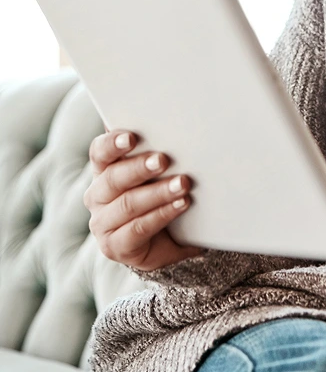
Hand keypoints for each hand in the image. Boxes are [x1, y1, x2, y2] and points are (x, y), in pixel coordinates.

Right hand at [84, 130, 204, 270]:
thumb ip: (155, 151)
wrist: (165, 242)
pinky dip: (162, 214)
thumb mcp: (157, 172)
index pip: (100, 152)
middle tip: (163, 160)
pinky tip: (182, 204)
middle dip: (140, 168)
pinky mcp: (114, 246)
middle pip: (113, 178)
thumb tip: (172, 125)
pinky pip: (138, 228)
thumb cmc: (160, 195)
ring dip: (158, 192)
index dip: (112, 144)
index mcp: (103, 170)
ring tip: (182, 183)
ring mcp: (102, 223)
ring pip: (128, 204)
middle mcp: (97, 196)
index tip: (131, 137)